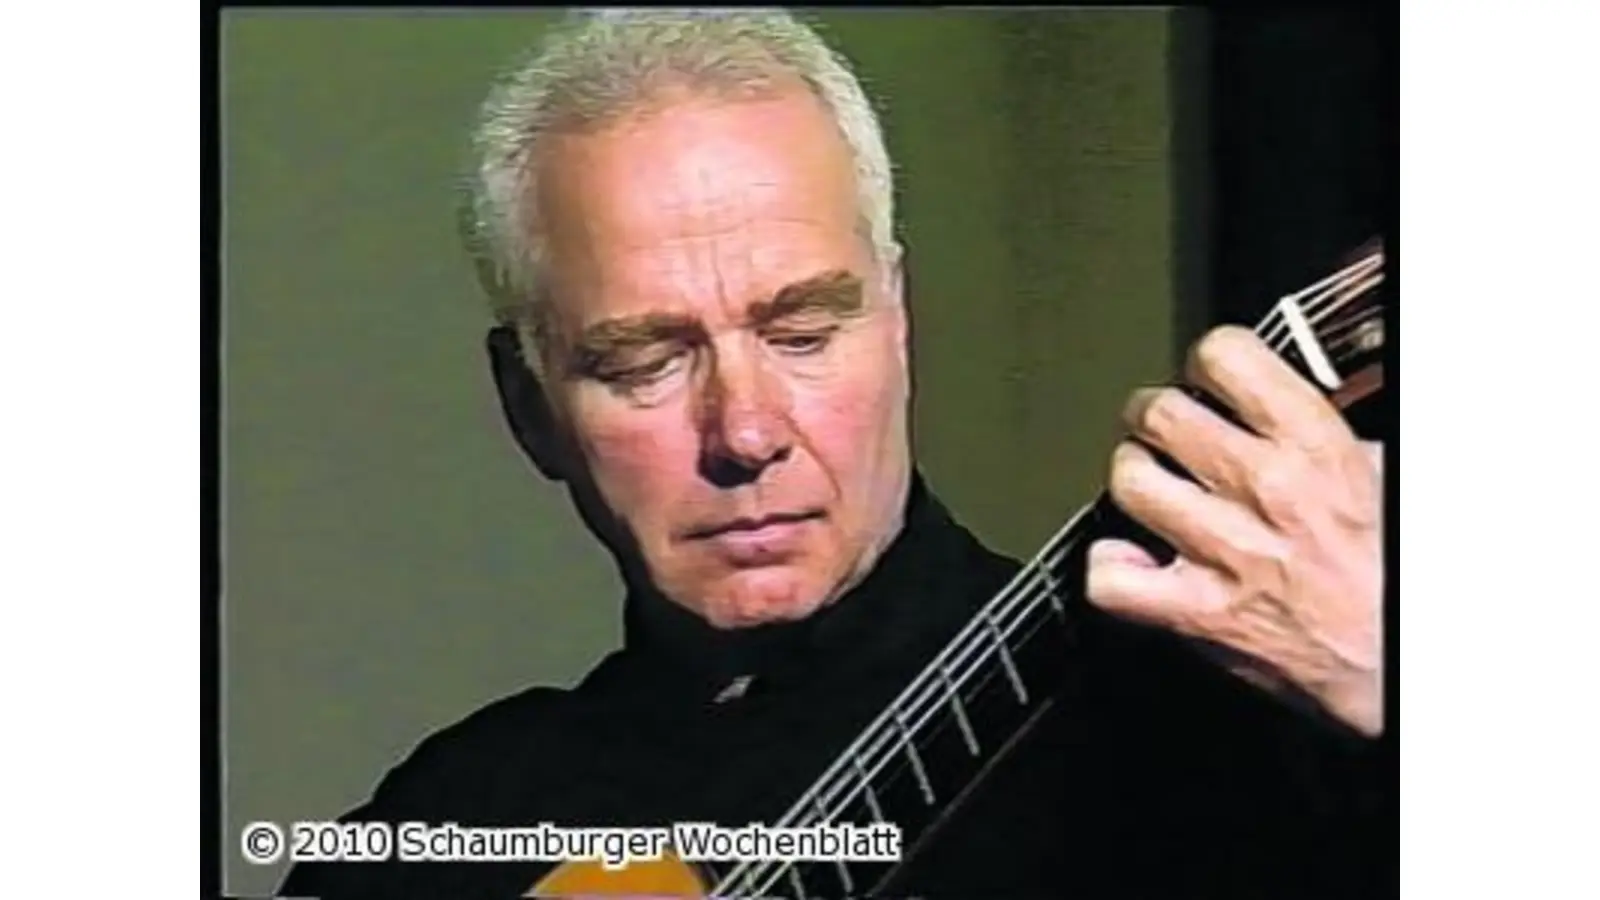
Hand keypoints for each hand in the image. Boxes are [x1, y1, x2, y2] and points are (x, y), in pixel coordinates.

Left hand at [1086, 325, 1383, 735]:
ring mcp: (1227, 552)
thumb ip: (1326, 434)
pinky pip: (1113, 579)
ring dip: (1134, 478)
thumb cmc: (1400, 571)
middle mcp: (1266, 489)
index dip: (1206, 363)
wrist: (1407, 657)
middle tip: (1163, 429)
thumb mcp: (1385, 473)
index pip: (1227, 358)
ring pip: (1130, 482)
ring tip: (1150, 485)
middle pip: (1161, 414)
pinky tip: (1133, 560)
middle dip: (1153, 416)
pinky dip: (1112, 566)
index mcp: (1315, 446)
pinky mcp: (1200, 615)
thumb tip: (1282, 405)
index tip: (1207, 378)